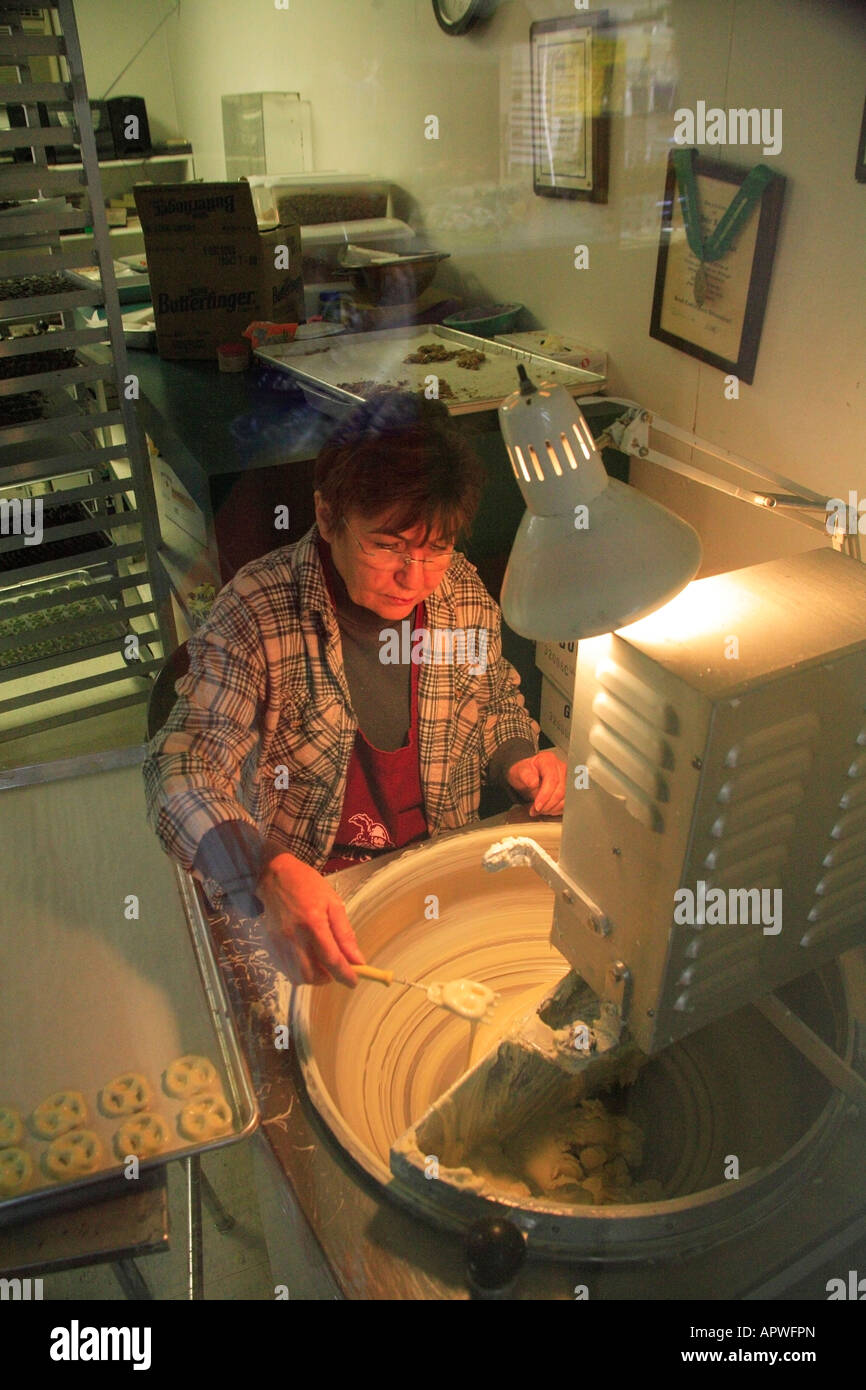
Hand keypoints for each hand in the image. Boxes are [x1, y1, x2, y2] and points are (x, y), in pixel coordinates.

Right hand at [257, 853, 364, 986]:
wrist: (275, 876)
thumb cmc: (307, 886)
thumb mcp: (333, 903)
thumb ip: (345, 933)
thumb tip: (357, 959)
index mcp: (313, 923)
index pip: (331, 959)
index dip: (345, 975)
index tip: (353, 982)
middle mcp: (294, 936)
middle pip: (312, 974)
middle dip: (328, 978)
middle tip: (336, 968)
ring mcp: (280, 942)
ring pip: (298, 976)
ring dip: (314, 976)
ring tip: (321, 961)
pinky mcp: (272, 945)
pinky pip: (287, 970)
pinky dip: (300, 971)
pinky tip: (307, 957)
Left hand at [506, 750, 566, 817]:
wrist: (527, 775)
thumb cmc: (524, 772)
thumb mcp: (519, 772)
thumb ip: (525, 776)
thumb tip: (533, 782)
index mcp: (548, 760)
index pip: (552, 779)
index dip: (545, 795)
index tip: (537, 806)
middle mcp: (561, 767)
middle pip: (561, 790)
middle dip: (548, 804)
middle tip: (536, 811)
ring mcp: (567, 777)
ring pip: (566, 798)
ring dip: (552, 808)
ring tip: (540, 810)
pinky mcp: (569, 788)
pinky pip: (567, 802)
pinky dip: (557, 809)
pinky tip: (547, 809)